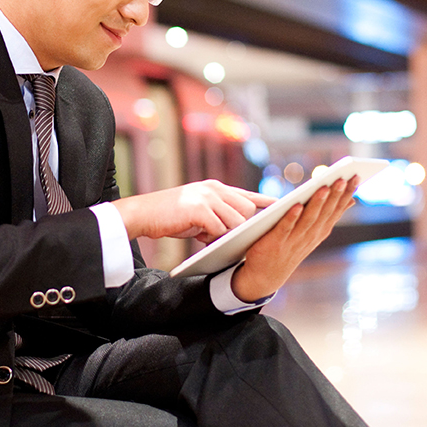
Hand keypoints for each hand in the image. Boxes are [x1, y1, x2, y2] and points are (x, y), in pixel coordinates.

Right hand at [112, 180, 274, 242]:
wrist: (143, 214)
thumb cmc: (170, 216)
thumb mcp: (197, 212)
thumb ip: (216, 215)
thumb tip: (233, 230)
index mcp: (215, 188)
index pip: (247, 194)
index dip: (265, 201)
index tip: (282, 206)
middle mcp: (214, 189)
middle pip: (246, 210)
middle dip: (241, 227)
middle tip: (226, 237)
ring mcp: (207, 197)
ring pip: (236, 220)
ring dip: (226, 234)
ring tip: (208, 237)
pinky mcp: (199, 209)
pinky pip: (219, 228)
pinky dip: (212, 237)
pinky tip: (200, 237)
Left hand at [231, 176, 359, 301]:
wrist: (267, 274)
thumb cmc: (291, 245)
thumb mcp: (314, 231)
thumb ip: (328, 215)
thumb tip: (351, 199)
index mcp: (320, 230)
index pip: (337, 209)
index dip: (346, 193)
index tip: (355, 176)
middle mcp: (311, 235)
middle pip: (325, 212)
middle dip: (335, 195)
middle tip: (343, 178)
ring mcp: (294, 240)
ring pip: (308, 219)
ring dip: (317, 203)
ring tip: (323, 187)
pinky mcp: (276, 242)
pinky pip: (285, 228)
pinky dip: (291, 217)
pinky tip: (297, 205)